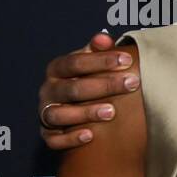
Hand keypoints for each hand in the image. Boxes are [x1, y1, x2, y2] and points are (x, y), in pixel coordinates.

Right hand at [38, 32, 140, 149]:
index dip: (101, 61)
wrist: (71, 107)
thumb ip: (97, 50)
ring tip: (111, 112)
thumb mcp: (90, 63)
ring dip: (85, 113)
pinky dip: (69, 138)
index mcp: (57, 70)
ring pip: (59, 114)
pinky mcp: (47, 134)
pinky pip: (53, 139)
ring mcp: (45, 113)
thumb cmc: (85, 80)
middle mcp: (48, 91)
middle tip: (131, 83)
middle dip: (103, 86)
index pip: (76, 63)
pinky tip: (89, 135)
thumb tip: (104, 37)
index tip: (127, 59)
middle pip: (72, 88)